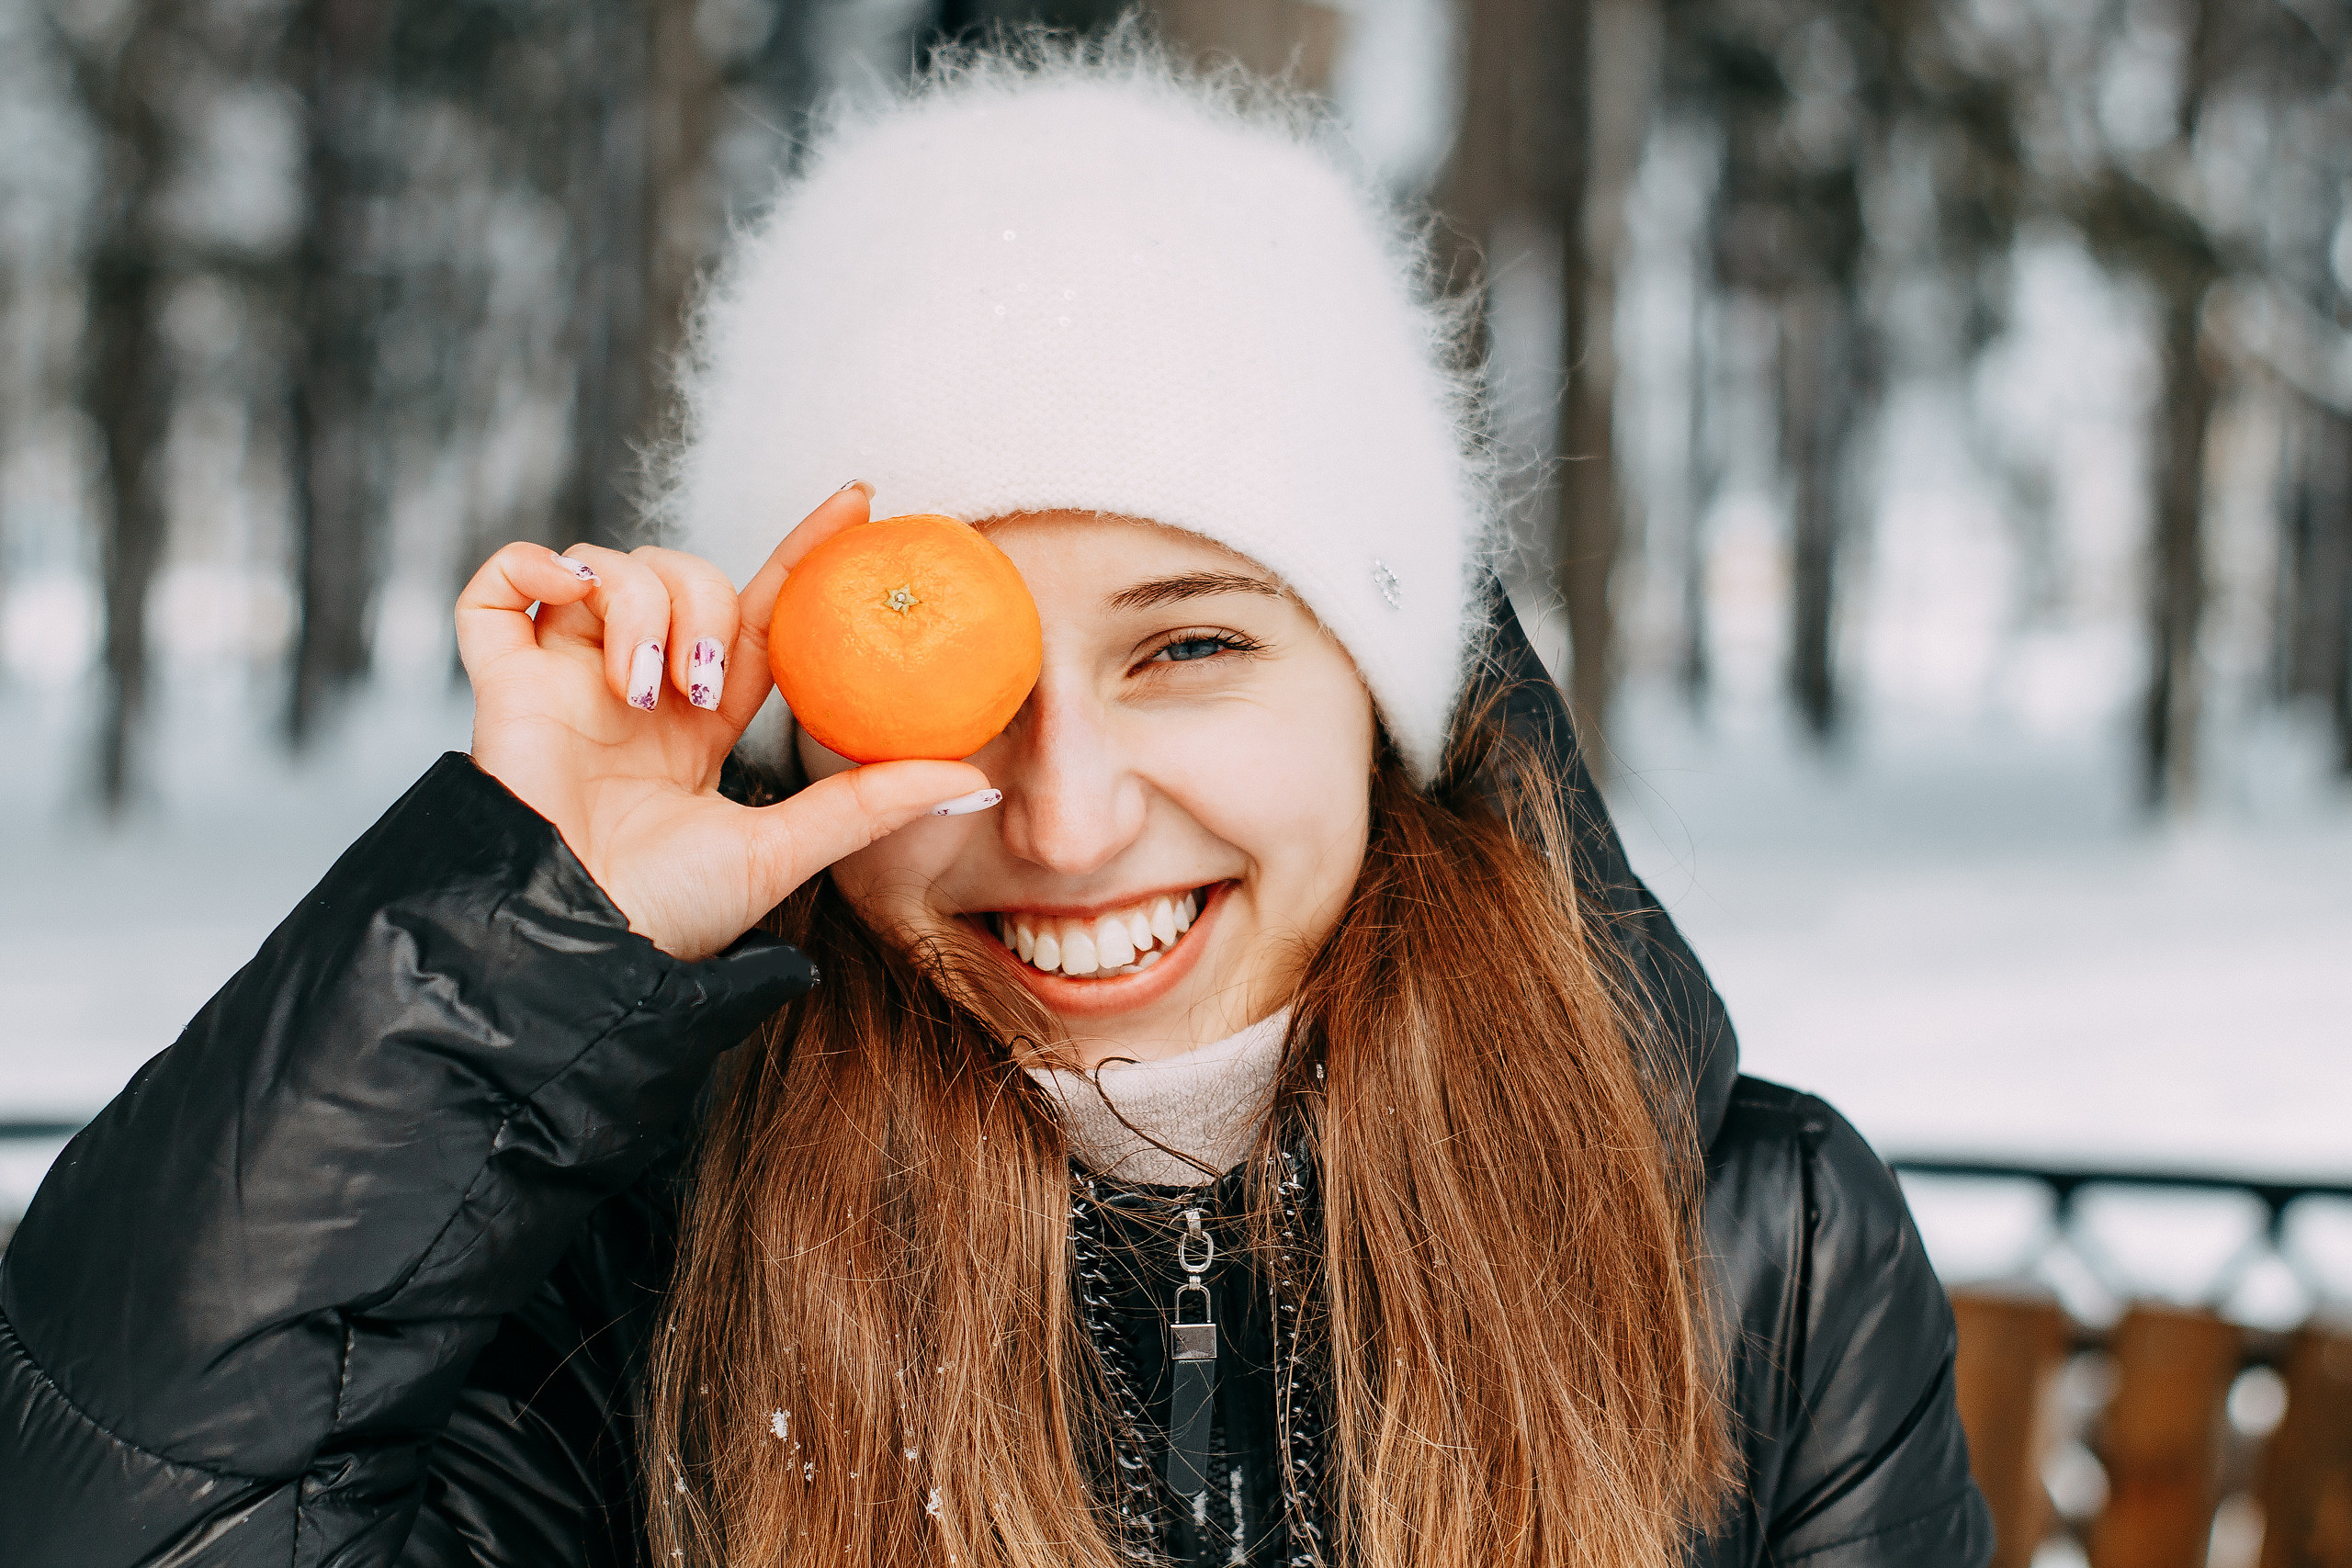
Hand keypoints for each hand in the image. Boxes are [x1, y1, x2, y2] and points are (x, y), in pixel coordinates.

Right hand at [458, 484, 992, 960]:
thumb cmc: (669, 916)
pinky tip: (570, 594)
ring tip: (640, 692)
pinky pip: (500, 584)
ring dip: (637, 609)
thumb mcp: (783, 850)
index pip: (759, 611)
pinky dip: (535, 564)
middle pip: (681, 575)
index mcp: (699, 723)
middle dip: (703, 606)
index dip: (803, 552)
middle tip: (700, 689)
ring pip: (604, 567)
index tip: (860, 500)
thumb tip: (972, 775)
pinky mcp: (500, 684)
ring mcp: (564, 681)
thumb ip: (868, 804)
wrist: (573, 949)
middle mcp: (633, 688)